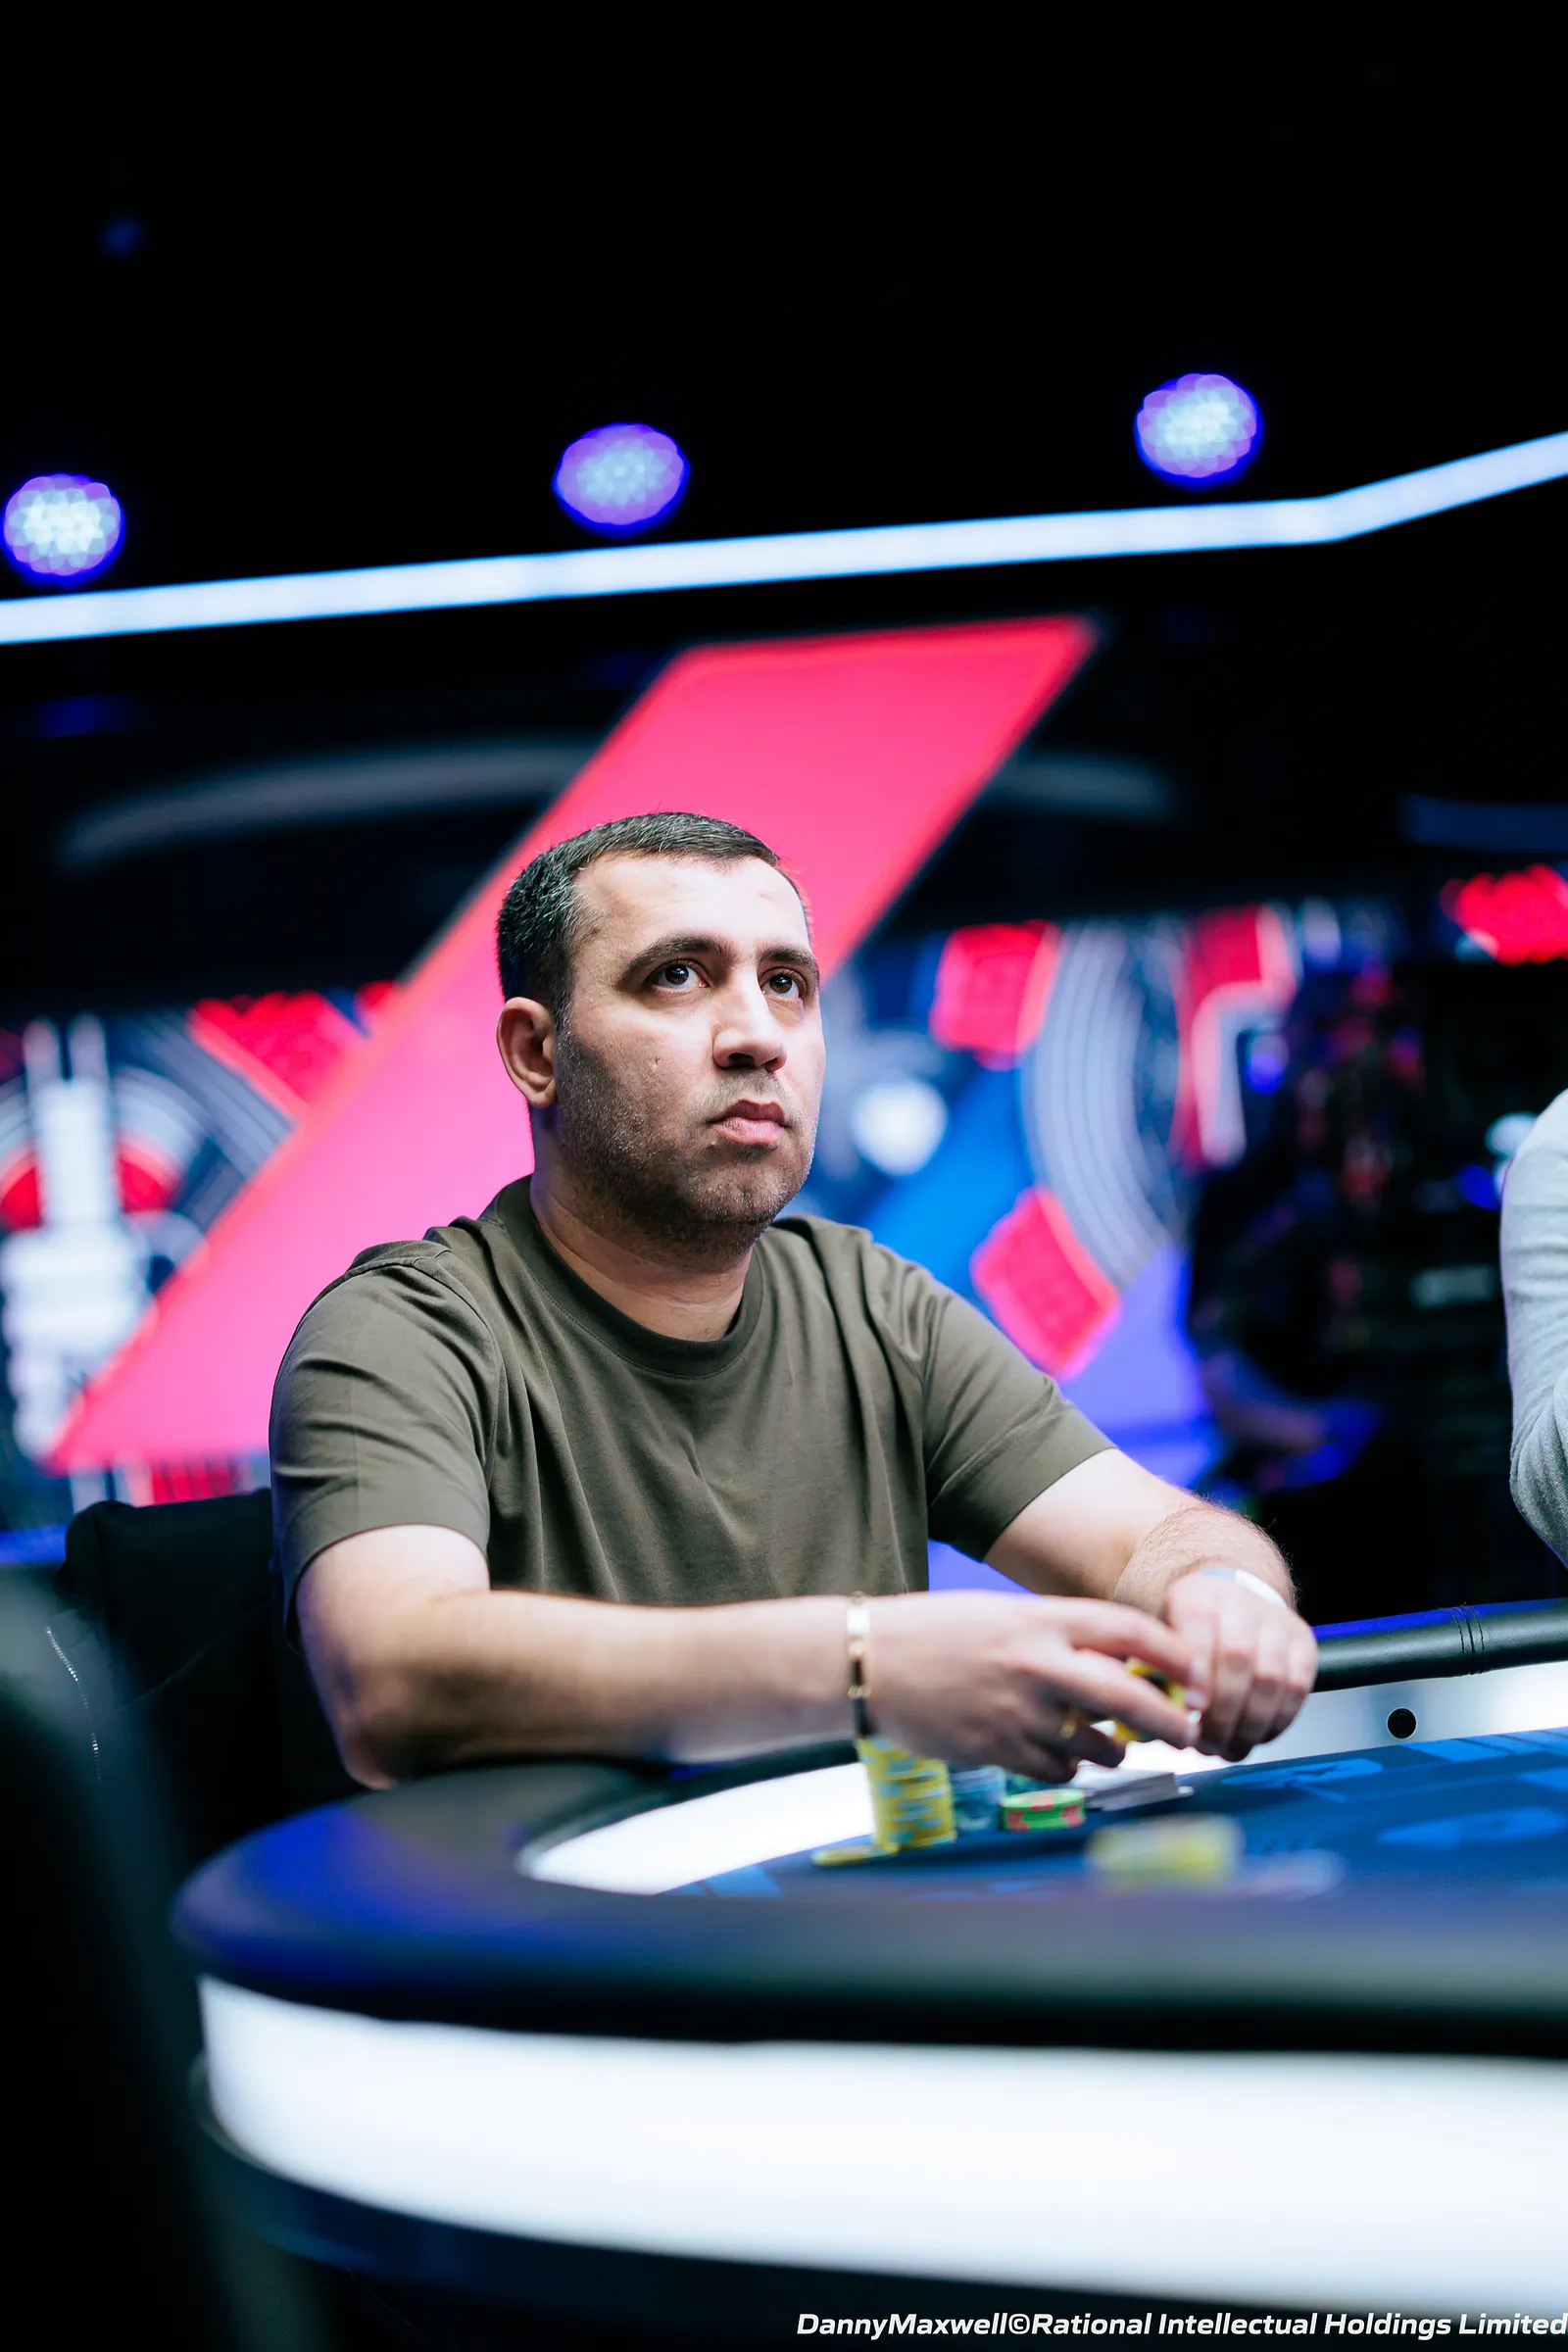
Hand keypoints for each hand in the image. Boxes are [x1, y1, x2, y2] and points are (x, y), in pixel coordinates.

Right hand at [866, 1592, 1201, 1780]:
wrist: (869, 1662)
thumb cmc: (939, 1634)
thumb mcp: (1004, 1617)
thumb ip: (1060, 1638)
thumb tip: (1124, 1669)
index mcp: (1038, 1618)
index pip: (1128, 1630)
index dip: (1174, 1653)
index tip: (1199, 1670)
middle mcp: (1036, 1663)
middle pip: (1129, 1696)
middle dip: (1170, 1719)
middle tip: (1190, 1731)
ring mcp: (1018, 1711)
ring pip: (1096, 1744)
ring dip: (1112, 1749)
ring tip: (1108, 1744)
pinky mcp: (999, 1750)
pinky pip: (1057, 1771)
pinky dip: (1065, 1768)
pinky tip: (1052, 1754)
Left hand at [1164, 1571, 1316, 1760]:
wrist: (1232, 1603)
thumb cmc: (1191, 1632)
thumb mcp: (1163, 1639)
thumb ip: (1156, 1673)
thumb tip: (1157, 1719)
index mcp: (1197, 1594)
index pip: (1198, 1625)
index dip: (1197, 1673)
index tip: (1191, 1710)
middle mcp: (1240, 1600)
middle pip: (1238, 1656)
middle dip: (1223, 1711)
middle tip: (1207, 1744)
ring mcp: (1277, 1619)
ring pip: (1271, 1677)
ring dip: (1250, 1724)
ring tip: (1229, 1749)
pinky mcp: (1304, 1641)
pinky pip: (1298, 1688)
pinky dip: (1277, 1721)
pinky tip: (1256, 1737)